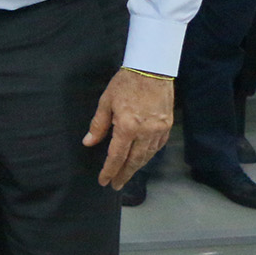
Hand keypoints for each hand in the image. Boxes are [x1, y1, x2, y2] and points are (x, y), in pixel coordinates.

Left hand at [82, 68, 172, 187]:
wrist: (152, 69)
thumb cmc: (125, 83)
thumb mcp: (105, 101)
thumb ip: (98, 125)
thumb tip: (88, 142)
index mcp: (127, 127)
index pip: (116, 156)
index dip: (109, 170)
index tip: (104, 181)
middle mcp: (145, 132)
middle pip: (134, 161)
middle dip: (124, 175)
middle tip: (116, 186)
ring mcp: (159, 130)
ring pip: (147, 156)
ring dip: (136, 167)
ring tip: (126, 174)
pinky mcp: (167, 126)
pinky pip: (157, 146)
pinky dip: (149, 155)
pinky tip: (142, 159)